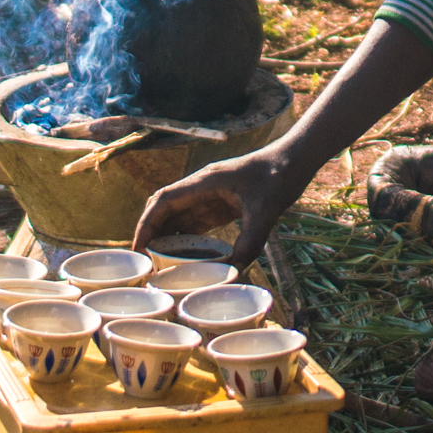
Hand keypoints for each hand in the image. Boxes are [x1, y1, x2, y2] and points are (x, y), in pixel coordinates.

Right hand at [132, 144, 293, 270]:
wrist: (295, 160)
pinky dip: (186, 238)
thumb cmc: (279, 176)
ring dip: (167, 236)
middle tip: (144, 260)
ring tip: (159, 264)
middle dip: (151, 232)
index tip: (138, 247)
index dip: (147, 223)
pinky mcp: (221, 203)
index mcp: (204, 181)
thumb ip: (250, 242)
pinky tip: (185, 257)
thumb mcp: (265, 211)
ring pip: (179, 215)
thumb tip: (233, 272)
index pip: (164, 200)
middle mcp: (202, 186)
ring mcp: (211, 194)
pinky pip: (196, 221)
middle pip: (165, 208)